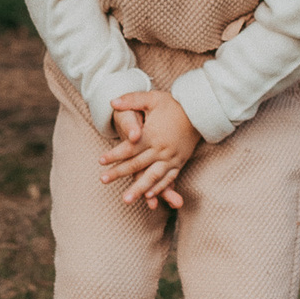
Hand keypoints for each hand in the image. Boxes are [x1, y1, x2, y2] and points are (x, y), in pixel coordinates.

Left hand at [101, 89, 200, 207]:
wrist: (199, 112)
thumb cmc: (173, 105)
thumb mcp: (152, 98)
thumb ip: (131, 100)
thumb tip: (111, 101)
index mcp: (151, 135)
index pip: (129, 148)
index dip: (114, 154)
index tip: (100, 161)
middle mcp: (160, 149)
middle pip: (137, 164)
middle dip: (119, 173)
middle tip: (102, 180)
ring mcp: (171, 158)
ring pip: (152, 177)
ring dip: (138, 189)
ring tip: (126, 200)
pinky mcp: (179, 162)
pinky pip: (168, 178)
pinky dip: (159, 187)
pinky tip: (149, 195)